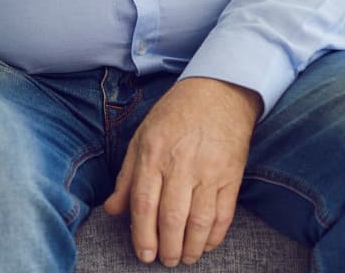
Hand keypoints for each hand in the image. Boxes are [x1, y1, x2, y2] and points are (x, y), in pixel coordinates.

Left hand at [103, 77, 261, 266]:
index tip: (144, 254)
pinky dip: (214, 236)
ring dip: (191, 248)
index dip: (142, 235)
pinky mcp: (232, 174)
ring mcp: (209, 169)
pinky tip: (206, 243)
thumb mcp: (144, 135)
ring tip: (185, 257)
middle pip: (171, 218)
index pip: (144, 203)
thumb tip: (112, 210)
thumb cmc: (177, 113)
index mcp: (154, 151)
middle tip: (166, 260)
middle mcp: (181, 162)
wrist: (220, 90)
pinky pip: (224, 214)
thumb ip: (127, 175)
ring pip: (199, 221)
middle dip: (167, 248)